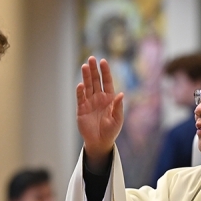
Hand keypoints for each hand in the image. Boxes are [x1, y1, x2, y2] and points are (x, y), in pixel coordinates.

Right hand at [76, 56, 123, 172]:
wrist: (100, 142)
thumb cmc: (111, 131)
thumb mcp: (117, 119)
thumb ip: (118, 107)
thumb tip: (121, 94)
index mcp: (109, 99)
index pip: (107, 81)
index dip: (105, 71)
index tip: (103, 61)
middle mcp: (99, 98)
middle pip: (96, 81)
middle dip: (94, 70)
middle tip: (91, 59)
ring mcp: (89, 102)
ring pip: (87, 86)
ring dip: (86, 76)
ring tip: (85, 66)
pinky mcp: (81, 109)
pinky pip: (80, 98)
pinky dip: (80, 91)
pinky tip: (80, 84)